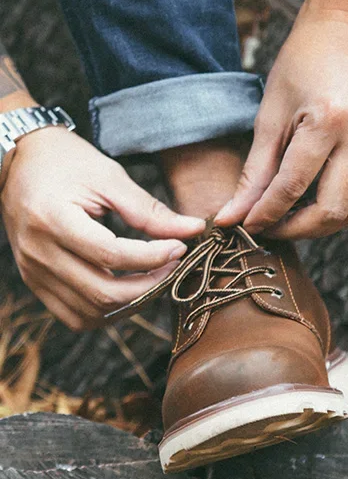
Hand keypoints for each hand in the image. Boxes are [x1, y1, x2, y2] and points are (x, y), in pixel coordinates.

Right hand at [1, 128, 205, 329]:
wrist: (21, 162)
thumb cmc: (68, 163)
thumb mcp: (110, 177)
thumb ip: (150, 210)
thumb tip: (194, 230)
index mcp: (52, 219)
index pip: (111, 255)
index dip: (153, 257)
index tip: (180, 247)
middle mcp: (38, 252)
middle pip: (102, 292)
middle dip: (149, 286)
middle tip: (174, 266)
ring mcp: (33, 272)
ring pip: (91, 312)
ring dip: (132, 303)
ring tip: (155, 277)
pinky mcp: (36, 282)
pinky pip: (75, 316)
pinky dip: (108, 311)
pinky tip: (129, 290)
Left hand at [215, 10, 347, 237]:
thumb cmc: (301, 63)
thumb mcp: (270, 113)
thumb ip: (255, 170)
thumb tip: (233, 215)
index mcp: (328, 120)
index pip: (292, 186)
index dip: (265, 213)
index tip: (243, 225)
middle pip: (332, 210)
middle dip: (296, 229)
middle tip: (269, 229)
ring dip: (322, 225)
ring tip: (292, 219)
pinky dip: (342, 210)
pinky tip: (318, 203)